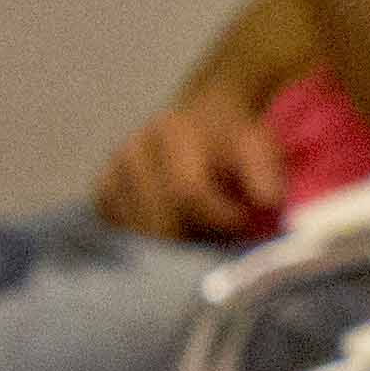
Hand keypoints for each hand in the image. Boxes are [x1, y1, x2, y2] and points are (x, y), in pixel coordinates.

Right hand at [94, 81, 288, 241]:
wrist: (200, 124)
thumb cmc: (232, 142)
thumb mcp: (259, 147)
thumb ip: (265, 172)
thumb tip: (267, 201)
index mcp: (172, 130)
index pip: (187, 190)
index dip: (221, 217)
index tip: (244, 224)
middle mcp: (133, 150)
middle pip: (160, 219)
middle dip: (197, 239)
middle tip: (221, 238)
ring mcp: (112, 173)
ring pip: (140, 234)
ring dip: (174, 247)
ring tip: (200, 233)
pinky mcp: (102, 195)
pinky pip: (123, 235)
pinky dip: (150, 246)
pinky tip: (173, 233)